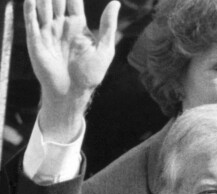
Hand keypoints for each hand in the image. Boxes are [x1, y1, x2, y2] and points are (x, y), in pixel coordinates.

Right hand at [24, 0, 119, 140]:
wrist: (73, 92)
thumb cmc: (91, 73)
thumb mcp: (104, 48)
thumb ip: (108, 25)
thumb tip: (116, 3)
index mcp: (77, 26)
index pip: (72, 2)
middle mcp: (61, 26)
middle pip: (56, 1)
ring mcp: (47, 32)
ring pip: (43, 8)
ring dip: (44, 0)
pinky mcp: (36, 41)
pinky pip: (31, 22)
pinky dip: (30, 10)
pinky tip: (32, 1)